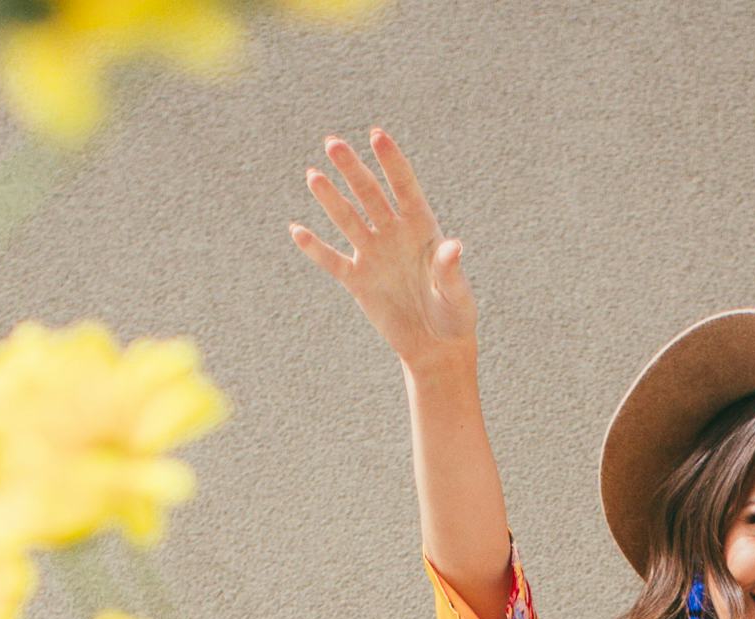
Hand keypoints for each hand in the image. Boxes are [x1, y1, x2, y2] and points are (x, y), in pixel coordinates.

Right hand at [290, 128, 475, 373]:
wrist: (436, 347)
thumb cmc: (454, 316)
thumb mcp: (457, 294)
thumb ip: (451, 269)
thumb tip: (453, 246)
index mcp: (422, 227)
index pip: (403, 186)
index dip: (390, 161)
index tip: (376, 135)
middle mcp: (394, 234)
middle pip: (369, 194)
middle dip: (352, 168)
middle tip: (333, 142)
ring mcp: (373, 255)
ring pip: (348, 219)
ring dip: (330, 198)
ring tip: (313, 174)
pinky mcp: (358, 281)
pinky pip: (332, 261)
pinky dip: (315, 248)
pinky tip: (297, 230)